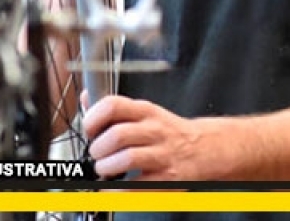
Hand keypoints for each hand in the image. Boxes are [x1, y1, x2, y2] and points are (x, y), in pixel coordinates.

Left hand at [83, 95, 210, 180]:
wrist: (203, 149)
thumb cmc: (167, 132)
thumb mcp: (144, 113)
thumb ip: (116, 108)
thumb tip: (86, 97)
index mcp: (145, 111)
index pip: (113, 105)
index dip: (93, 118)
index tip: (89, 129)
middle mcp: (154, 130)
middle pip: (117, 135)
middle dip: (98, 149)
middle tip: (97, 154)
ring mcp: (162, 154)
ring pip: (126, 159)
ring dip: (106, 168)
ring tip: (105, 169)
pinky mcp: (166, 179)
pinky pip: (135, 188)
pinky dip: (116, 192)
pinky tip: (112, 189)